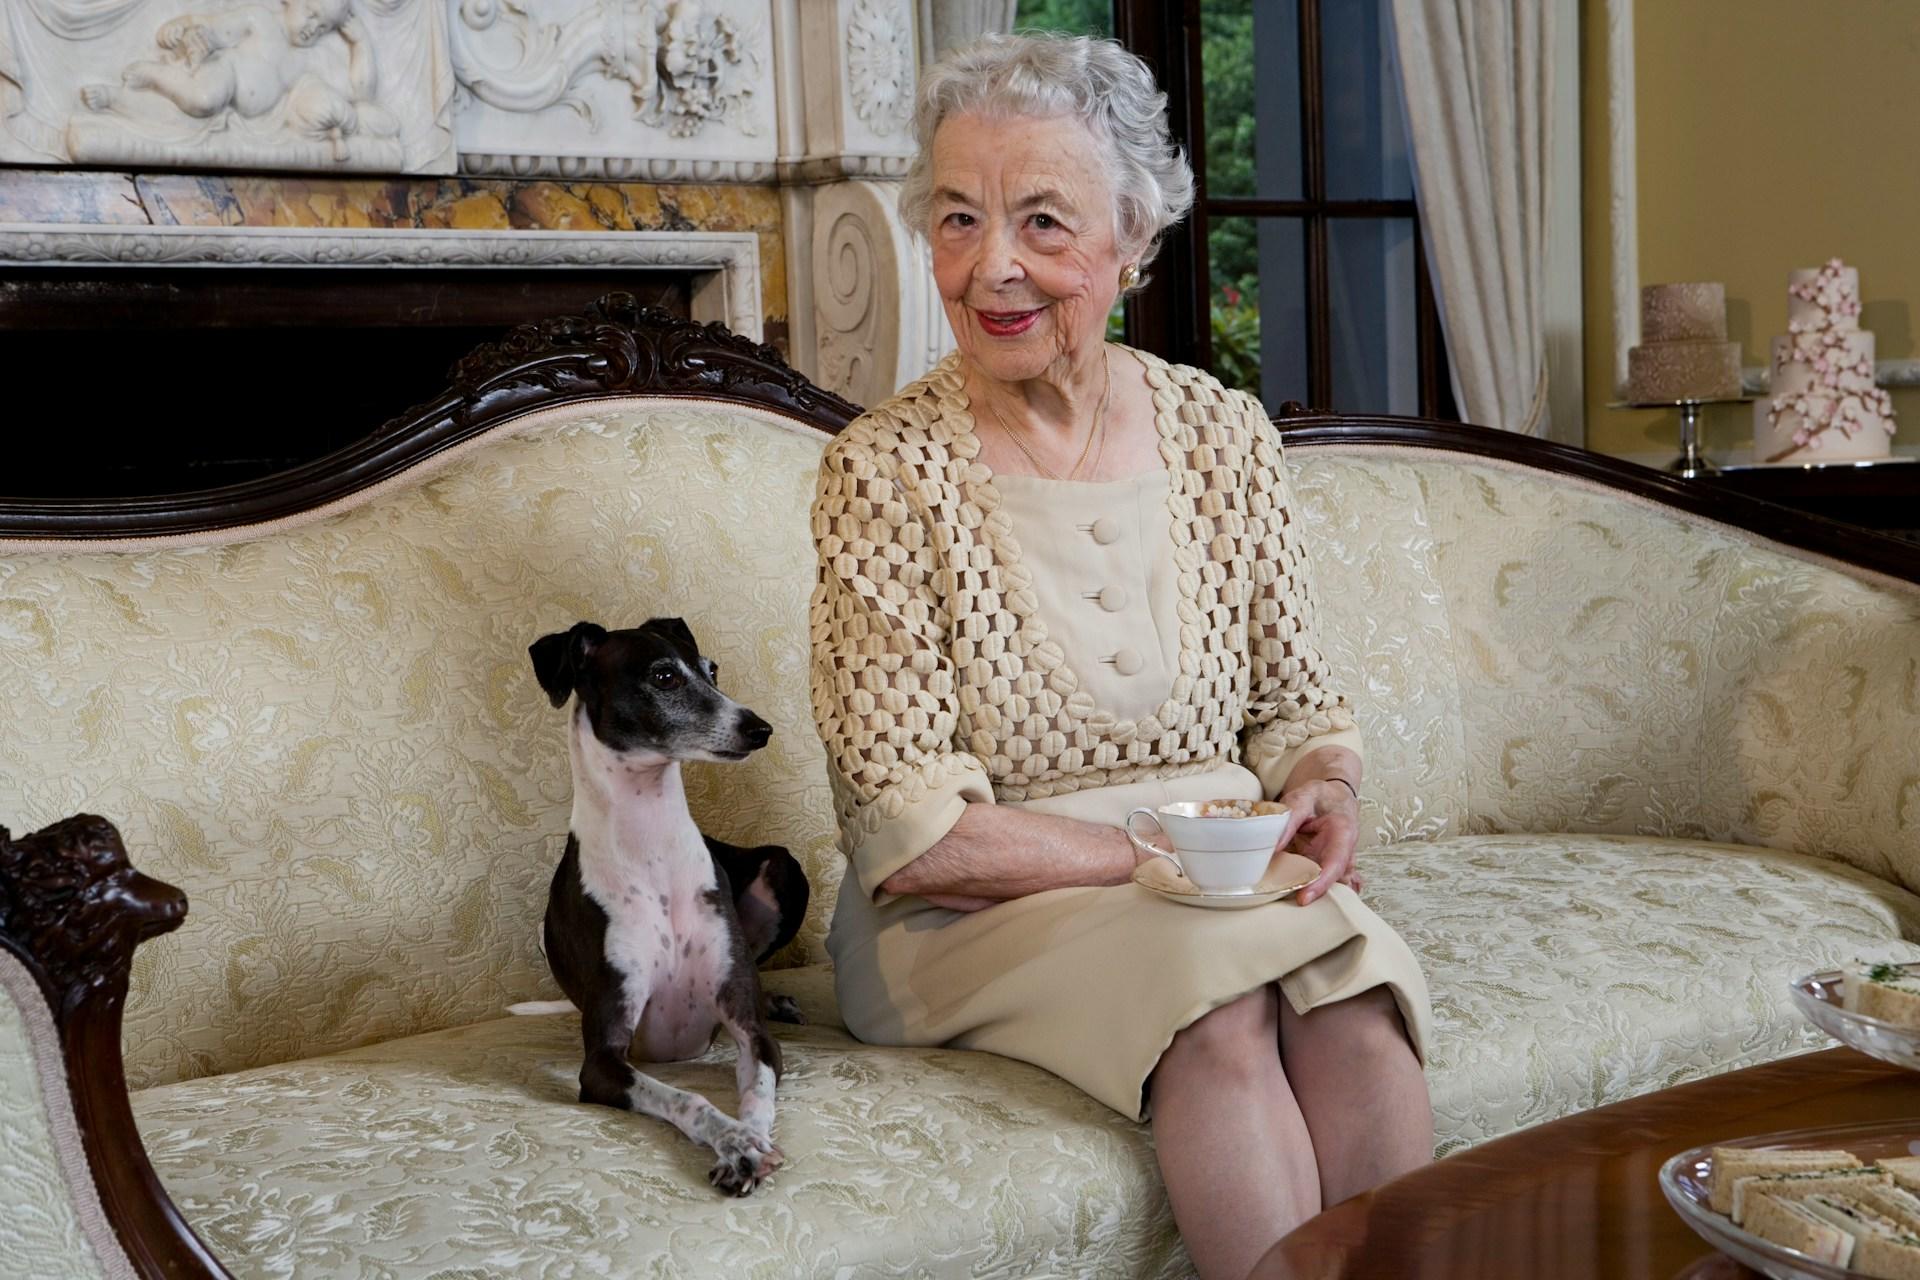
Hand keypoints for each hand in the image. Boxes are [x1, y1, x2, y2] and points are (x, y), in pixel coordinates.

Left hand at [1276, 778, 1361, 905]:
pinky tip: (1288, 890)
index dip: (1321, 883)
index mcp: (1343, 833)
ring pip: (1322, 882)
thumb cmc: (1319, 794)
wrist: (1331, 794)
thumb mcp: (1303, 797)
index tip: (1304, 898)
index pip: (1335, 864)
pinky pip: (1314, 879)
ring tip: (1282, 895)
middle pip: (1330, 880)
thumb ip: (1289, 820)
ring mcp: (1332, 860)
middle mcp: (1342, 852)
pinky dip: (1301, 885)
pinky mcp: (1321, 864)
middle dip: (1312, 893)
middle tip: (1285, 901)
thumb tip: (1272, 849)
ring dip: (1306, 891)